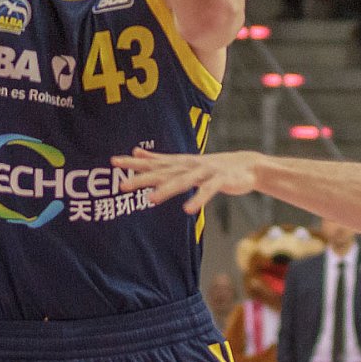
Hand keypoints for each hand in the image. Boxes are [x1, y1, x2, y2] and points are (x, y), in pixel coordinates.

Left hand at [112, 149, 260, 213]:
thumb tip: (136, 152)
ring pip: (182, 182)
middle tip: (122, 185)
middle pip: (162, 172)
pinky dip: (198, 199)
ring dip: (166, 190)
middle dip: (141, 178)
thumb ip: (160, 159)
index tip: (113, 162)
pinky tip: (188, 209)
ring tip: (150, 200)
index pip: (153, 162)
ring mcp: (204, 172)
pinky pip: (207, 191)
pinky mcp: (220, 181)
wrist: (247, 166)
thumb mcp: (184, 162)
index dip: (133, 162)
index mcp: (179, 163)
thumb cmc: (212, 167)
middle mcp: (189, 165)